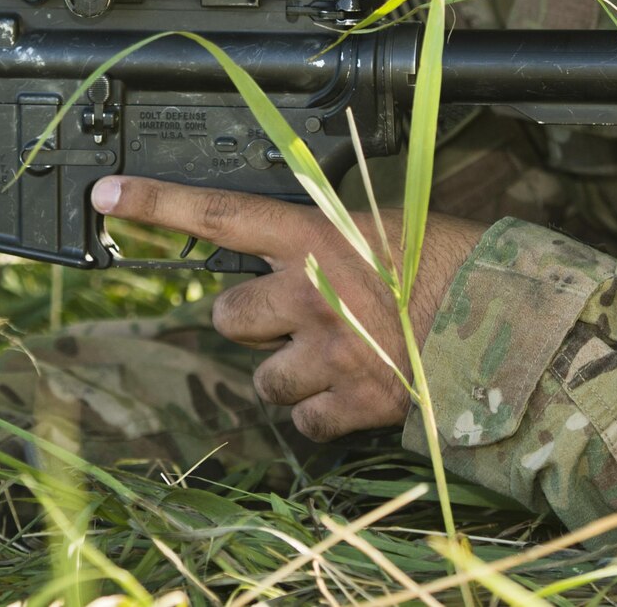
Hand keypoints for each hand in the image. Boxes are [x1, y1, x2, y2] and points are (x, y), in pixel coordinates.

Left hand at [91, 175, 486, 441]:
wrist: (509, 324)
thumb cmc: (458, 266)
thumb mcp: (389, 223)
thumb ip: (332, 237)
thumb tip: (304, 247)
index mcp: (319, 235)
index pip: (220, 211)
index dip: (157, 203)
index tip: (106, 195)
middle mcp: (311, 292)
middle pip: (229, 315)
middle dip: (251, 321)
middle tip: (294, 315)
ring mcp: (328, 352)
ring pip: (263, 378)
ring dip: (286, 372)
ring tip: (334, 356)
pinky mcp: (353, 403)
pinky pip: (306, 421)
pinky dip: (323, 414)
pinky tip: (355, 392)